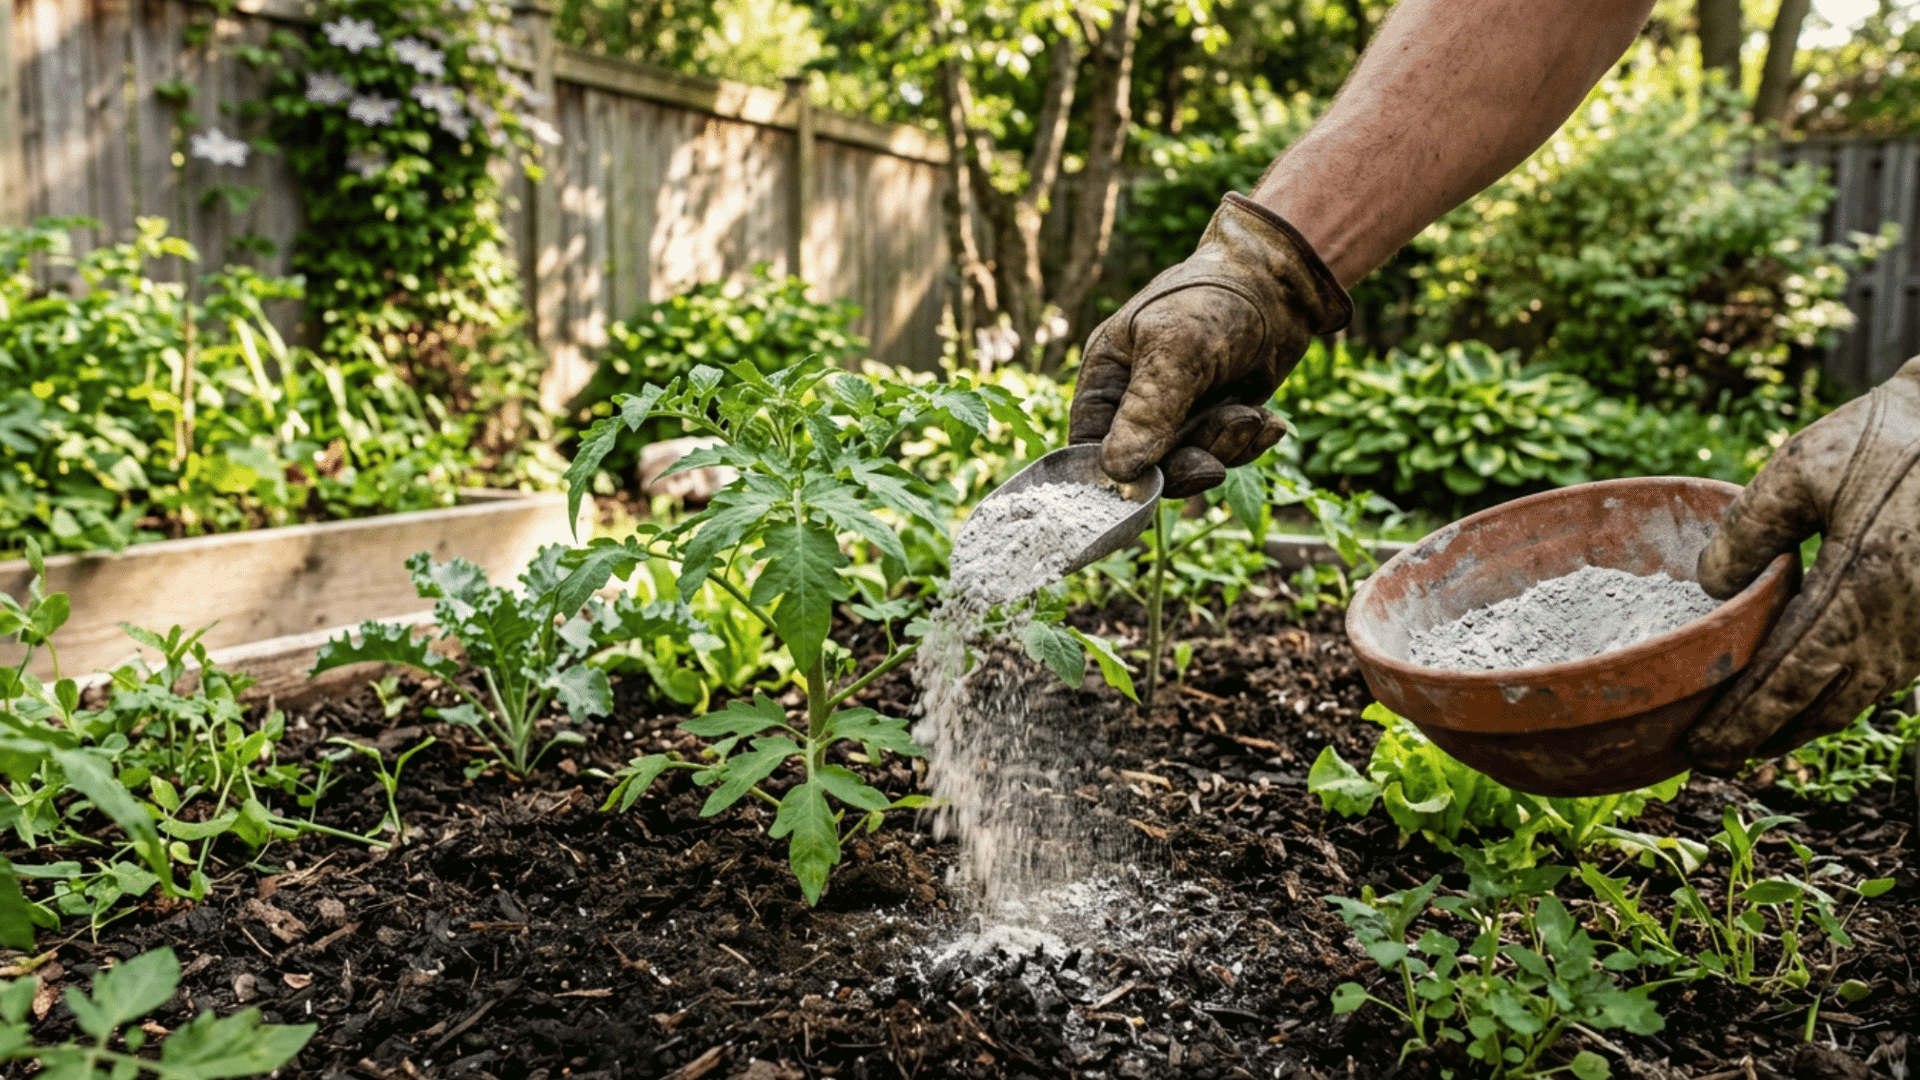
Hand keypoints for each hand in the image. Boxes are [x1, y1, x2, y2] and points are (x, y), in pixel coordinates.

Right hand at [1068, 193, 1350, 498]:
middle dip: (1186, 463)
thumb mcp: (1176, 350)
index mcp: (1106, 379)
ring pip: (1191, 465)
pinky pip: (1226, 455)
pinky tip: (1267, 420)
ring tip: (1249, 415)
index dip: (1118, 474)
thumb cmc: (1213, 300)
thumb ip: (1148, 410)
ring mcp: (1179, 413)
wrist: (1281, 280)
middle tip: (1215, 460)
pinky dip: (1249, 442)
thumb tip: (1119, 470)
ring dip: (1225, 448)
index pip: (1091, 448)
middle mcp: (1136, 402)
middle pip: (1146, 466)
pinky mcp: (1218, 419)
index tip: (1154, 481)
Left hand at [1686, 357, 1919, 772]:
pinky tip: (1808, 699)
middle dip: (1762, 740)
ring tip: (1752, 742)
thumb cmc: (1892, 437)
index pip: (1788, 679)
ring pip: (1856, 701)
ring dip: (1801, 726)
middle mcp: (1897, 625)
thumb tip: (1710, 587)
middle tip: (1710, 761)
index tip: (1699, 745)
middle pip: (1820, 707)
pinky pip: (1882, 677)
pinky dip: (1838, 698)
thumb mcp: (1806, 467)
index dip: (1741, 720)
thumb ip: (1749, 526)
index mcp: (1861, 589)